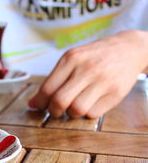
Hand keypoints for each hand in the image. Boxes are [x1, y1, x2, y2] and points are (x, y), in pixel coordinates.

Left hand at [28, 30, 147, 118]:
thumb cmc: (94, 57)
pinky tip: (89, 104)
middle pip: (59, 101)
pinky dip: (87, 114)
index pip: (47, 88)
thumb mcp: (73, 59)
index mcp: (71, 58)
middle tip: (55, 110)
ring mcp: (102, 81)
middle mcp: (86, 69)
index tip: (39, 106)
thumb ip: (53, 80)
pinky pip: (93, 113)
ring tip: (73, 106)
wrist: (129, 48)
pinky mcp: (116, 93)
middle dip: (53, 111)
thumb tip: (33, 104)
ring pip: (76, 109)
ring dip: (71, 113)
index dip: (40, 102)